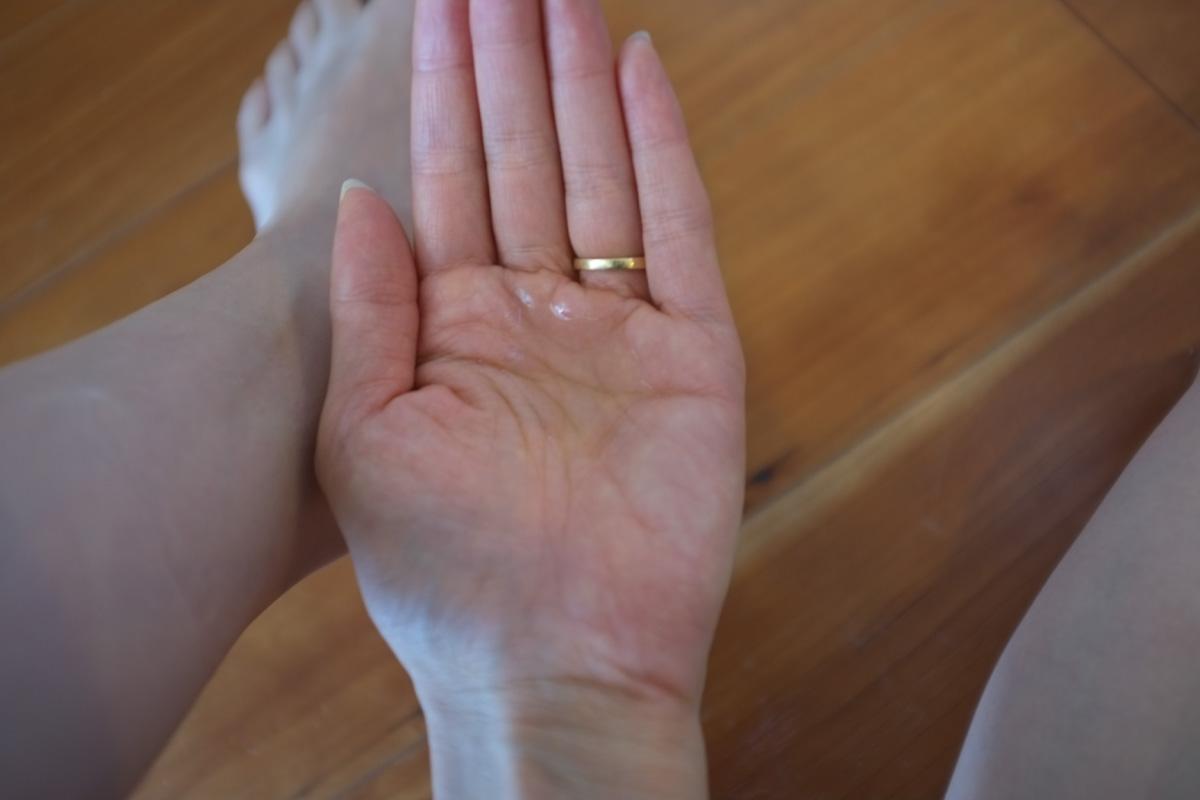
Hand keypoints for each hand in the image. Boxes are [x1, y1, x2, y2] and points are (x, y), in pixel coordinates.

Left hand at [317, 0, 743, 793]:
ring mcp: (620, 329)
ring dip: (578, 82)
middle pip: (524, 159)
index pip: (449, 180)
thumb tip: (363, 197)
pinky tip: (639, 72)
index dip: (441, 90)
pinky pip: (679, 230)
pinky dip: (662, 151)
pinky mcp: (694, 353)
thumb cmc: (444, 570)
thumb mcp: (367, 433)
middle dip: (509, 62)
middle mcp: (539, 316)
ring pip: (598, 175)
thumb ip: (371, 309)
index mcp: (458, 331)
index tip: (435, 3)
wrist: (552, 662)